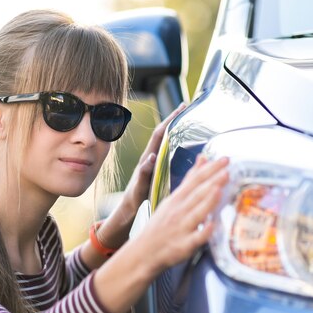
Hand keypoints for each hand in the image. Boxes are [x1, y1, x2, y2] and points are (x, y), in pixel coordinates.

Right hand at [95, 103, 186, 249]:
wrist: (128, 208)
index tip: (184, 104)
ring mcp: (142, 170)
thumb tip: (184, 156)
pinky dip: (146, 165)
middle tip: (180, 106)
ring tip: (168, 125)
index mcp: (154, 157)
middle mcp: (147, 159)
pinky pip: (142, 172)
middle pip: (158, 136)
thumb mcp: (160, 175)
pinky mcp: (138, 183)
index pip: (164, 134)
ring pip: (150, 150)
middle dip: (169, 120)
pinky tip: (151, 158)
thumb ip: (167, 163)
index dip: (173, 119)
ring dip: (159, 138)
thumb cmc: (146, 191)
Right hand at [138, 154, 229, 272]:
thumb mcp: (172, 199)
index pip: (195, 180)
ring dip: (208, 201)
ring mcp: (181, 228)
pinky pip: (195, 238)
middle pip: (197, 194)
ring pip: (197, 213)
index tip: (225, 159)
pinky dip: (203, 232)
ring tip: (219, 189)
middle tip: (227, 168)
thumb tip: (203, 158)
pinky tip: (212, 225)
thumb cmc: (161, 225)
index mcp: (177, 199)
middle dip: (212, 181)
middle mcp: (179, 211)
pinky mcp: (183, 246)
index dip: (210, 169)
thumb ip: (189, 180)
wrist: (143, 252)